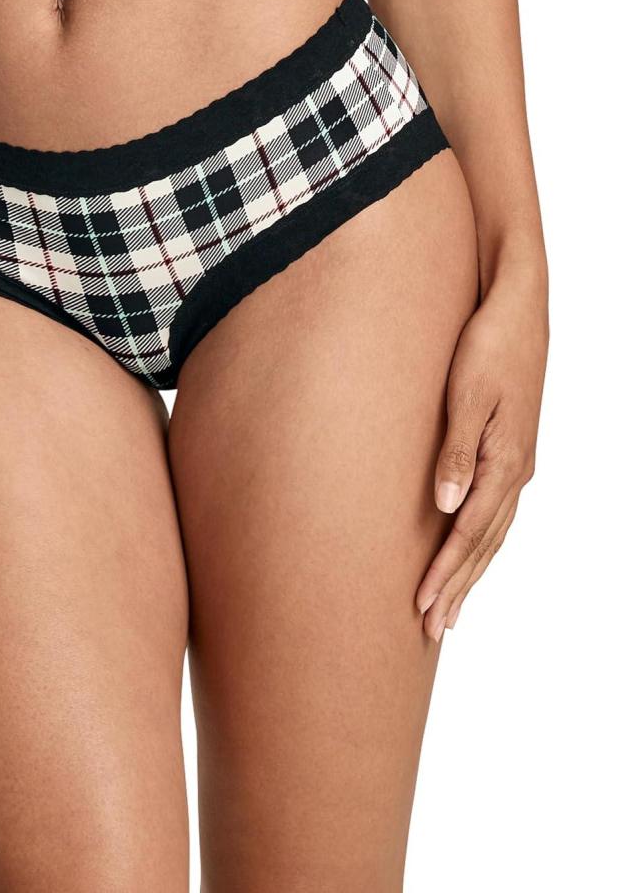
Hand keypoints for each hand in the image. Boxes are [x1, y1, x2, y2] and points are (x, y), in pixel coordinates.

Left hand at [416, 266, 547, 640]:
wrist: (518, 309)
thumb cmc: (487, 346)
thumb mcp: (466, 396)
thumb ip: (455, 452)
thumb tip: (444, 507)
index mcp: (505, 463)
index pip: (468, 534)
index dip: (444, 573)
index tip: (420, 608)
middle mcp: (515, 472)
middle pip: (483, 544)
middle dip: (457, 588)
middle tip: (432, 630)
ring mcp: (516, 464)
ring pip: (492, 534)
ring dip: (469, 573)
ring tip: (448, 610)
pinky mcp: (510, 452)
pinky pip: (495, 513)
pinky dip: (480, 543)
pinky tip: (469, 554)